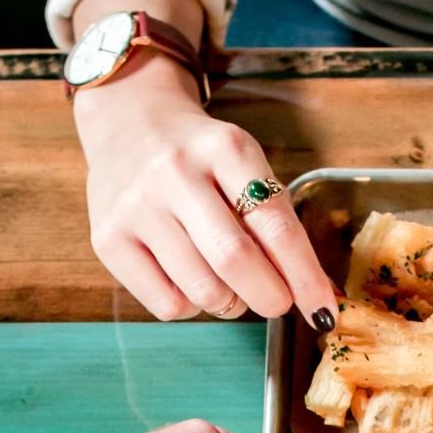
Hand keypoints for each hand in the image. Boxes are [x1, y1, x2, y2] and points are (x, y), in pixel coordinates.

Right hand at [75, 53, 335, 326]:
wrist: (128, 122)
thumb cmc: (200, 157)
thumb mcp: (242, 165)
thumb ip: (273, 220)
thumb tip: (312, 292)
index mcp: (225, 149)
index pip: (274, 224)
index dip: (305, 276)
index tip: (323, 310)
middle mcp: (175, 173)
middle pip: (235, 260)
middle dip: (269, 297)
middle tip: (276, 303)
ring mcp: (136, 207)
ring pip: (202, 290)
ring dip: (230, 303)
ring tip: (228, 284)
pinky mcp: (109, 239)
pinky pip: (167, 305)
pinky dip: (191, 306)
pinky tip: (189, 280)